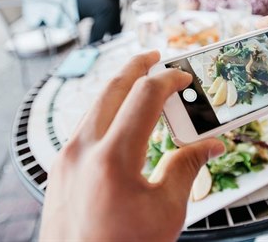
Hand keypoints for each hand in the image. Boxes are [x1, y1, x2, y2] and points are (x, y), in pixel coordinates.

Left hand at [39, 51, 224, 240]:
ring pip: (94, 105)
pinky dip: (104, 112)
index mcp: (113, 158)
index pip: (145, 96)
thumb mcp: (167, 211)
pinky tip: (119, 120)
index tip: (184, 77)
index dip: (169, 80)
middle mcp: (82, 150)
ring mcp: (65, 158)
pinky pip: (83, 126)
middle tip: (154, 58)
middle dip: (136, 67)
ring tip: (139, 85)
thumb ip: (187, 167)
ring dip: (118, 88)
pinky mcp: (59, 169)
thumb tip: (208, 145)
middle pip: (111, 88)